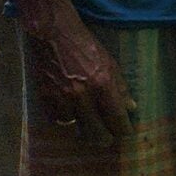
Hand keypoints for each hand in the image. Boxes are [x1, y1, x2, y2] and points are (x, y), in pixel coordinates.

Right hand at [23, 13, 132, 136]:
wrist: (54, 35)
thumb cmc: (86, 47)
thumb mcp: (110, 63)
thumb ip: (120, 87)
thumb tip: (131, 108)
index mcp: (102, 84)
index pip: (116, 116)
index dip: (123, 129)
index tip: (126, 135)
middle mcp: (82, 94)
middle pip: (95, 129)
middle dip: (103, 137)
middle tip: (107, 140)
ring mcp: (62, 96)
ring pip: (74, 125)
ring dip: (81, 125)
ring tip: (86, 124)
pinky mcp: (45, 95)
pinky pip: (56, 117)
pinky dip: (63, 117)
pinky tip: (69, 113)